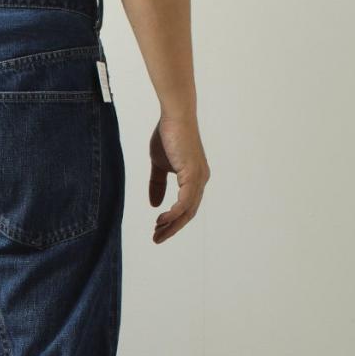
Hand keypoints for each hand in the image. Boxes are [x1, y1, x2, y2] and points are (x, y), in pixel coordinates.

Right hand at [149, 117, 209, 243]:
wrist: (174, 116)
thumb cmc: (167, 135)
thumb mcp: (159, 165)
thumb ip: (157, 185)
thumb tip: (154, 205)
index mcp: (194, 178)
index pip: (186, 207)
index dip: (173, 221)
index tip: (157, 230)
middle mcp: (200, 180)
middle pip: (189, 214)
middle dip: (172, 229)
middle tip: (156, 239)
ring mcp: (198, 178)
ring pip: (187, 211)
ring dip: (172, 225)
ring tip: (157, 232)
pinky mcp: (193, 174)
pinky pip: (185, 202)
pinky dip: (174, 213)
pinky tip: (162, 219)